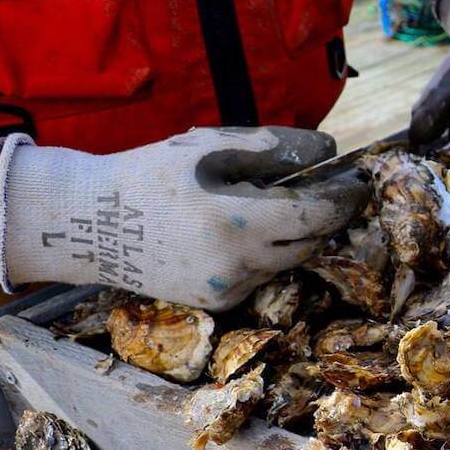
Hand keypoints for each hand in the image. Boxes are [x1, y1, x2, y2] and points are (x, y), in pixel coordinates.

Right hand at [0, 128, 368, 309]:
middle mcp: (238, 263)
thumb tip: (330, 149)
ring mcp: (229, 288)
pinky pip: (262, 274)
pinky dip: (266, 251)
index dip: (346, 197)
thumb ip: (276, 149)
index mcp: (237, 220)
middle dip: (329, 214)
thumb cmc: (152, 174)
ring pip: (289, 259)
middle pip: (312, 240)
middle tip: (337, 188)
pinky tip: (243, 230)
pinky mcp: (219, 303)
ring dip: (296, 233)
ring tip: (284, 202)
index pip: (318, 214)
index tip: (359, 179)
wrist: (90, 224)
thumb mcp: (211, 146)